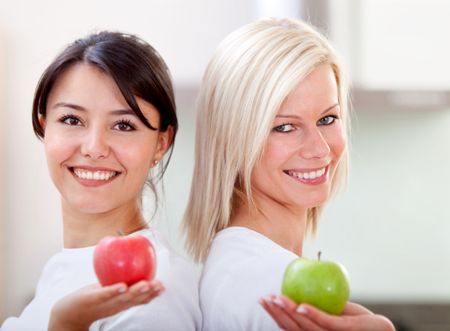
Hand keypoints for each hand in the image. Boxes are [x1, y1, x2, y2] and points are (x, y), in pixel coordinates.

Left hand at [48, 280, 164, 330]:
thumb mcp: (109, 290)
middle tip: (159, 285)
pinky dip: (114, 291)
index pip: (140, 299)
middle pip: (136, 299)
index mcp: (122, 303)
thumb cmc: (92, 298)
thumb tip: (132, 258)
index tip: (163, 287)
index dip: (153, 294)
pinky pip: (105, 294)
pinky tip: (122, 286)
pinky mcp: (94, 299)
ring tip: (146, 284)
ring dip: (136, 291)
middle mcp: (117, 305)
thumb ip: (121, 280)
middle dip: (149, 292)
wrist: (70, 312)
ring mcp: (106, 303)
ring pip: (124, 298)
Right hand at [260, 295, 394, 330]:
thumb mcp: (332, 311)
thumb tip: (297, 284)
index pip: (288, 327)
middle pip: (292, 328)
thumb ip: (317, 305)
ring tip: (278, 298)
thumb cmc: (355, 320)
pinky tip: (301, 306)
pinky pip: (326, 324)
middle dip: (276, 312)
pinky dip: (312, 315)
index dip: (274, 314)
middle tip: (265, 298)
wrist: (380, 330)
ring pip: (305, 327)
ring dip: (289, 311)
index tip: (262, 299)